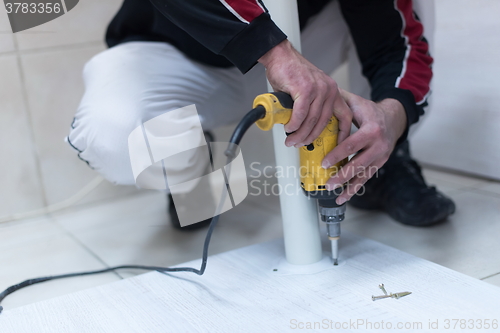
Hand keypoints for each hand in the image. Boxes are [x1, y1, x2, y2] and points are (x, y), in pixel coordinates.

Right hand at [258, 40, 351, 146]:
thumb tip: (305, 128)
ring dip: (299, 134)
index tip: (338, 145)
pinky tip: (288, 128)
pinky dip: (294, 124)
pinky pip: (300, 114)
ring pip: (311, 121)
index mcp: (332, 91)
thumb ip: (312, 107)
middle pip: (323, 122)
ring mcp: (318, 89)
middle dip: (310, 138)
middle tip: (300, 144)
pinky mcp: (305, 89)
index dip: (343, 133)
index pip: (345, 115)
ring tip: (291, 140)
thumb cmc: (291, 73)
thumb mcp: (309, 90)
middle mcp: (329, 90)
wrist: (280, 56)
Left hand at [322, 89, 407, 204]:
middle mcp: (379, 145)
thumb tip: (319, 97)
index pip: (352, 145)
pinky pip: (366, 178)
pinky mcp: (380, 164)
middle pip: (358, 163)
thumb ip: (339, 101)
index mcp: (372, 129)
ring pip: (363, 174)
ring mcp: (381, 156)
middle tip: (328, 183)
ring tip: (335, 194)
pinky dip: (355, 189)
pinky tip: (344, 197)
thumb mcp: (357, 103)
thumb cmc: (370, 110)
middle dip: (342, 175)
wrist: (393, 118)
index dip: (337, 155)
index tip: (324, 163)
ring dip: (348, 186)